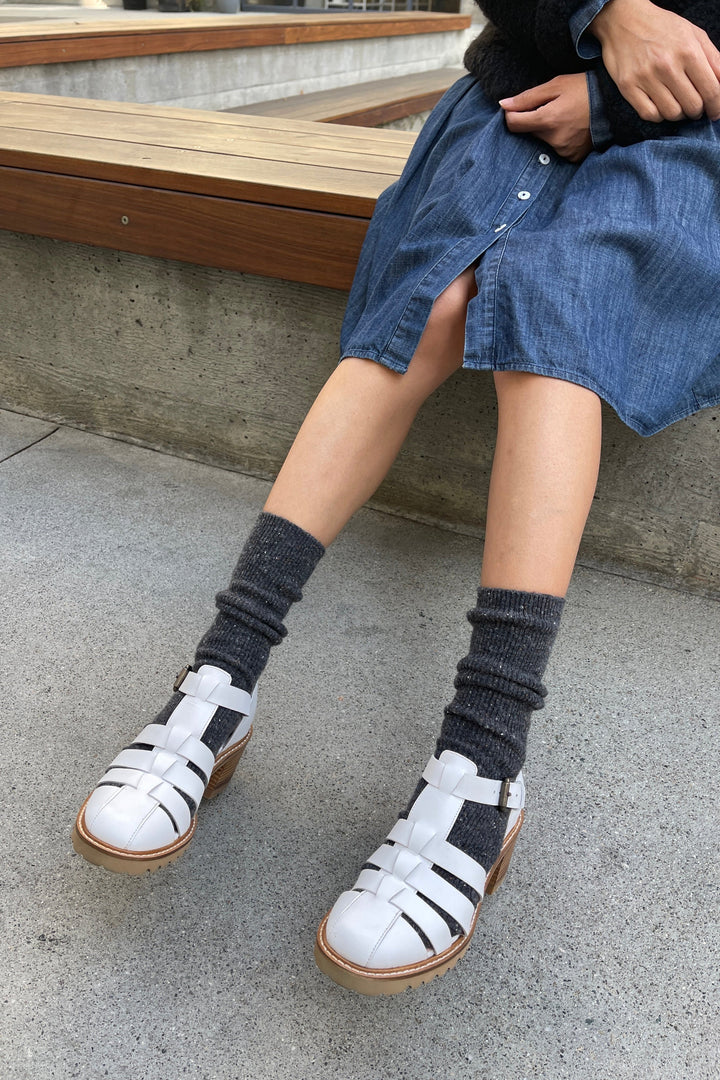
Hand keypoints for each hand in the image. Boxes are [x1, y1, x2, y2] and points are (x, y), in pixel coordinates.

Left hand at [499, 74, 592, 161]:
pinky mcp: (572, 157)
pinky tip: (570, 129)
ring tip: (564, 117)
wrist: (614, 104)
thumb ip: (527, 97)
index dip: (512, 115)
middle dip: (533, 120)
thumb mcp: (556, 85)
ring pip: (542, 141)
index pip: (513, 124)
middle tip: (551, 108)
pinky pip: (556, 149)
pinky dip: (558, 140)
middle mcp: (554, 139)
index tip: (518, 108)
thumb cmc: (584, 89)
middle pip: (528, 132)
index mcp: (547, 119)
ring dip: (547, 130)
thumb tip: (503, 105)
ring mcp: (564, 151)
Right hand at [591, 0, 719, 121]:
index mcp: (688, 51)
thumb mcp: (694, 34)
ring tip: (678, 105)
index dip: (716, 107)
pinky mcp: (628, 86)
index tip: (714, 112)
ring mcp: (646, 77)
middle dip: (697, 111)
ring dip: (678, 114)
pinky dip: (658, 116)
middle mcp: (667, 65)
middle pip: (692, 106)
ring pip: (672, 113)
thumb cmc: (662, 27)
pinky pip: (649, 114)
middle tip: (694, 106)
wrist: (624, 20)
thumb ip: (713, 58)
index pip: (711, 90)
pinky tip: (660, 106)